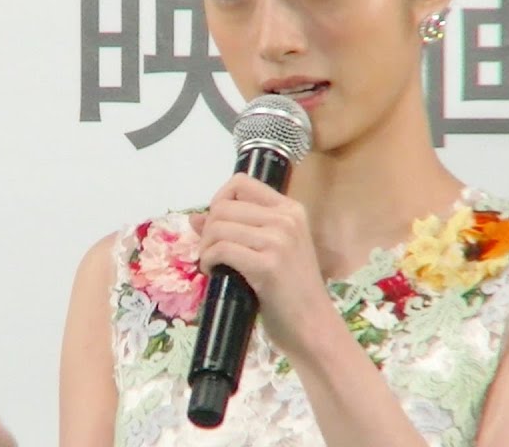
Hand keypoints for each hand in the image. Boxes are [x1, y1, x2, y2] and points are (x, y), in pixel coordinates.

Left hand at [189, 174, 330, 354]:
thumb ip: (238, 229)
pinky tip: (214, 272)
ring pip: (218, 227)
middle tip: (211, 253)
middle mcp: (286, 219)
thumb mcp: (271, 251)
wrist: (314, 327)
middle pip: (224, 206)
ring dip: (205, 247)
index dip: (218, 200)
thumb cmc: (292, 292)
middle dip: (207, 229)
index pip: (241, 182)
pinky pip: (221, 250)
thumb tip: (194, 218)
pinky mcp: (267, 265)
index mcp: (290, 209)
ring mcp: (279, 241)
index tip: (216, 226)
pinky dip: (209, 261)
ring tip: (212, 264)